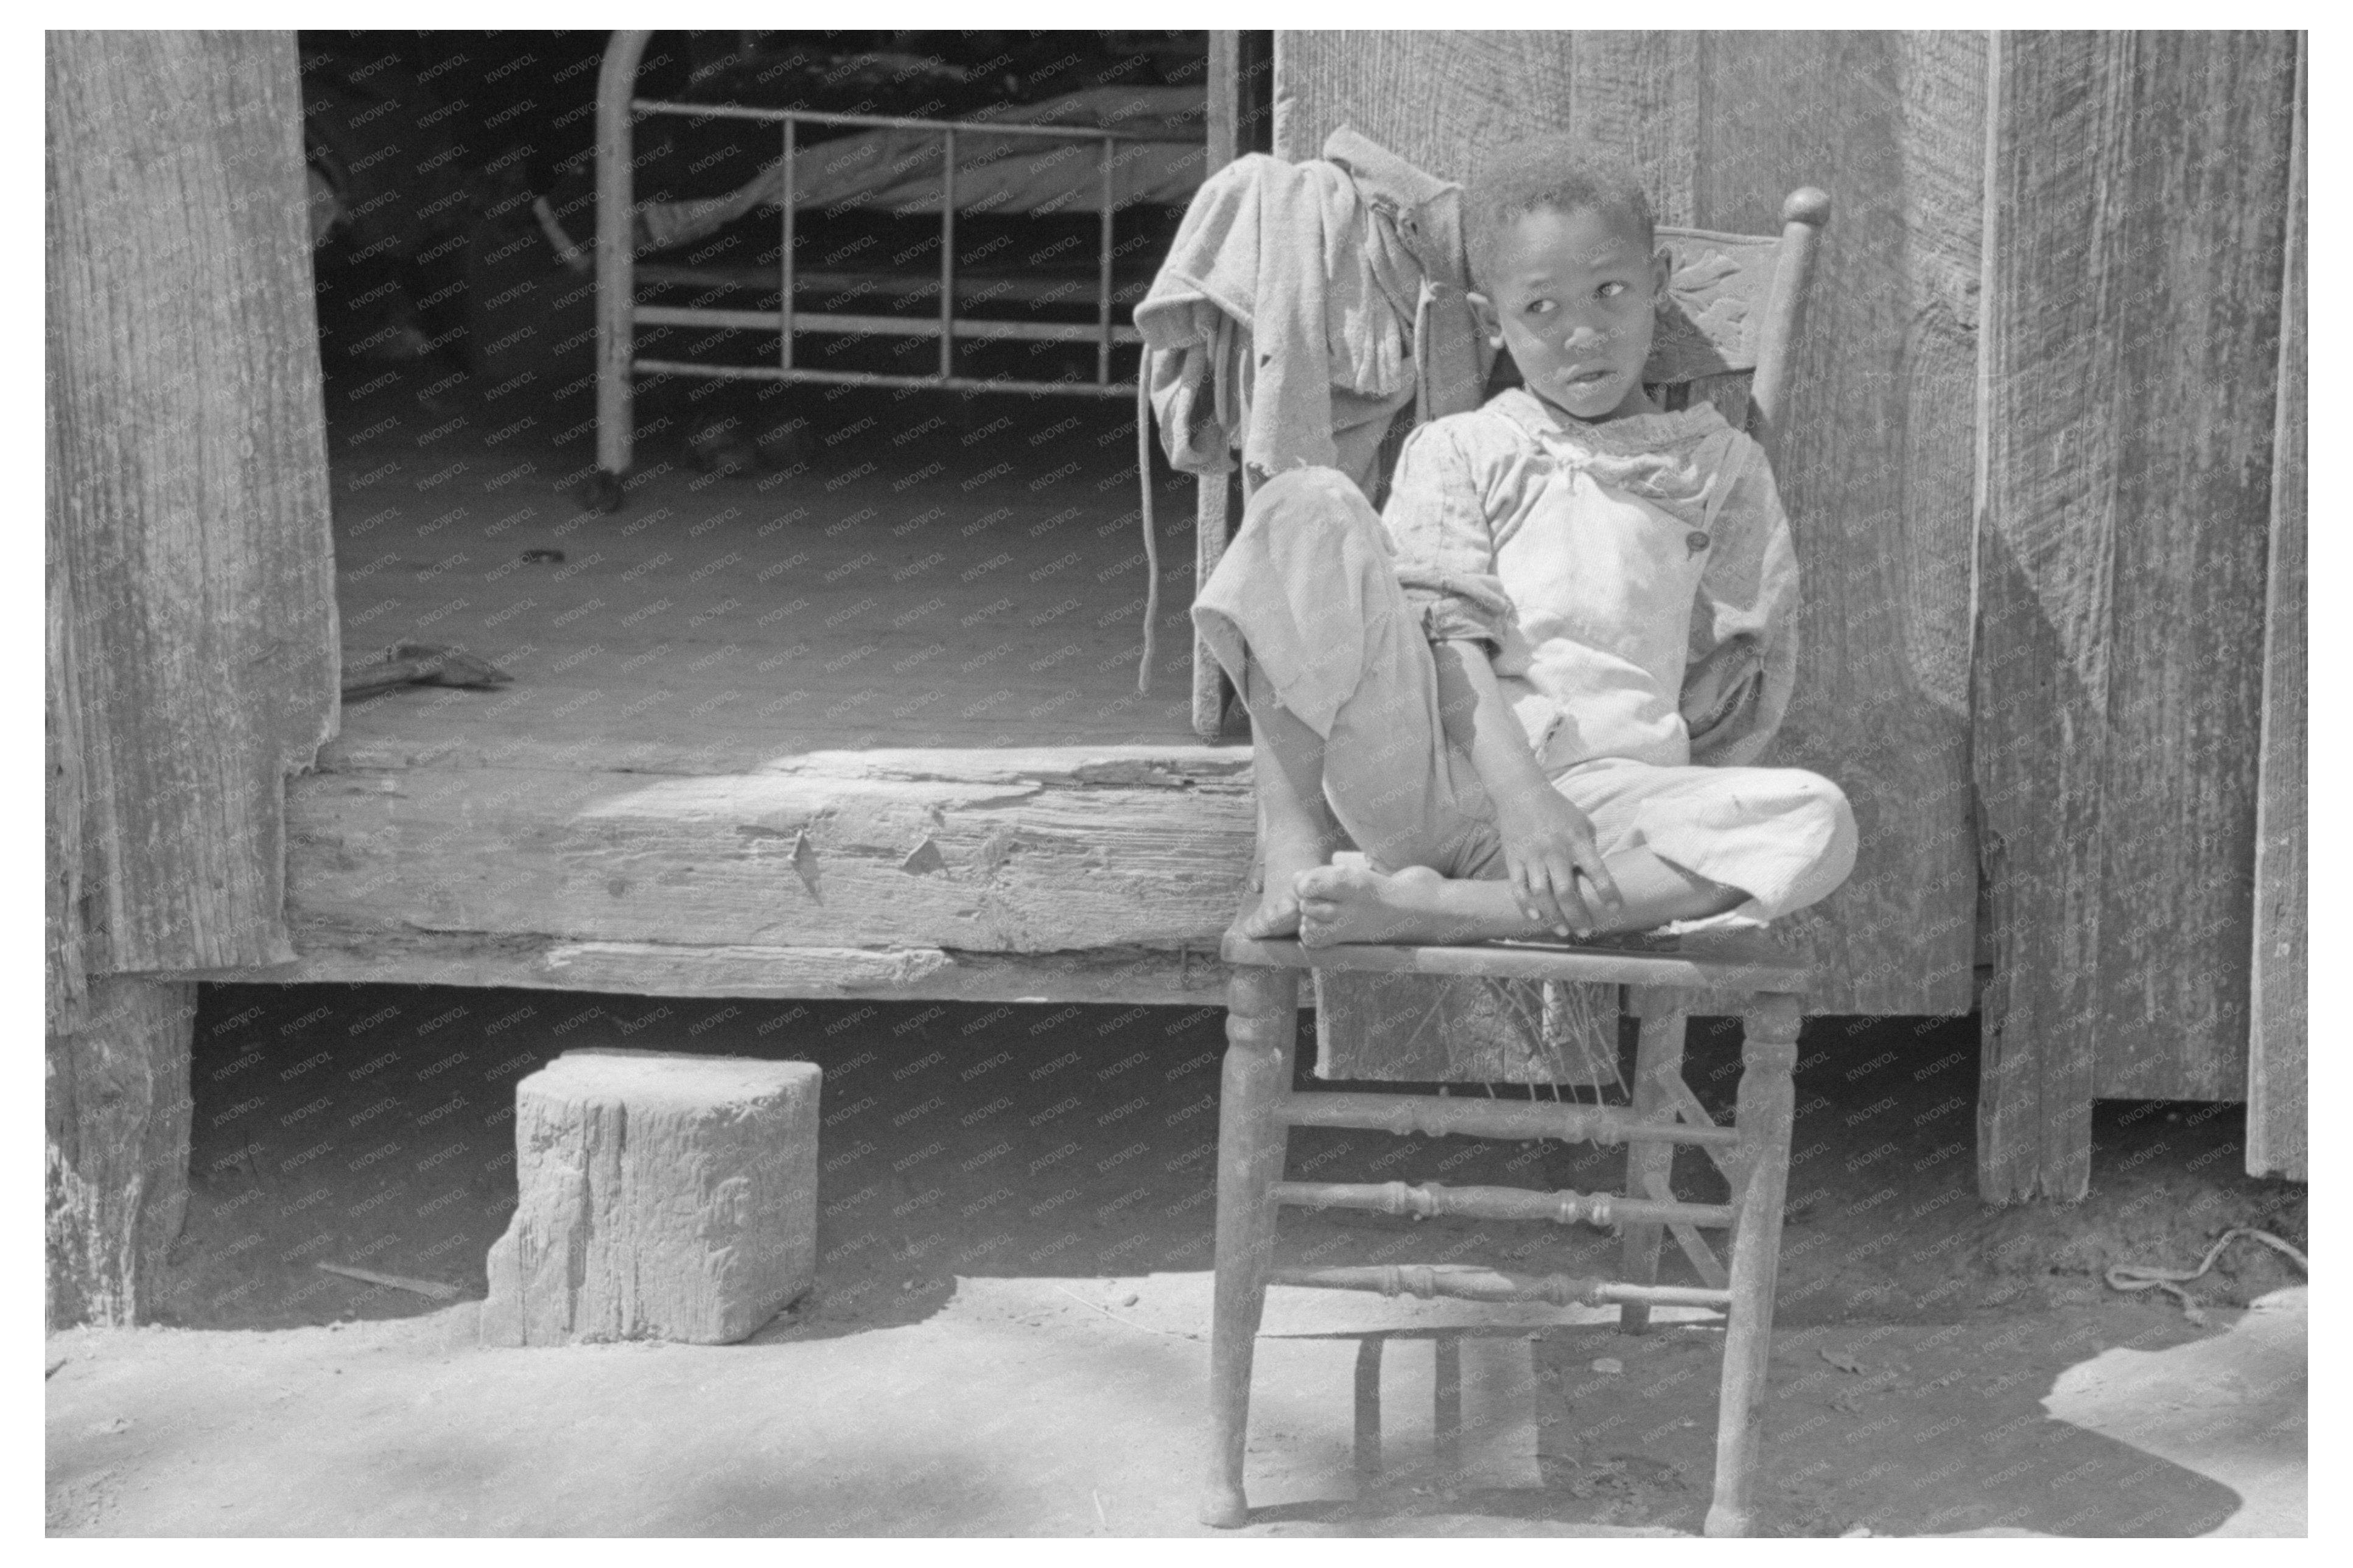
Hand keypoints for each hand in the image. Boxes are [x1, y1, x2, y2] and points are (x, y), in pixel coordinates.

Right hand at [1491, 783, 1623, 937]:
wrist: (1521, 793)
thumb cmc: (1558, 810)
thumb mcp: (1582, 823)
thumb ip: (1590, 848)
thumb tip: (1595, 877)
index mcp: (1576, 840)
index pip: (1596, 870)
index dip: (1607, 891)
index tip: (1615, 909)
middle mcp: (1554, 850)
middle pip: (1565, 891)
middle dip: (1577, 915)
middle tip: (1585, 932)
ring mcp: (1531, 856)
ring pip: (1541, 894)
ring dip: (1552, 916)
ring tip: (1562, 931)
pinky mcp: (1513, 859)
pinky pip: (1517, 887)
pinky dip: (1525, 905)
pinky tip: (1535, 918)